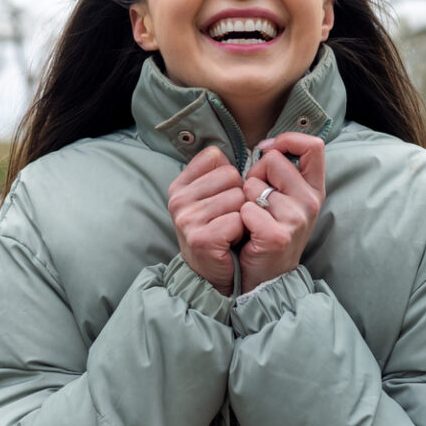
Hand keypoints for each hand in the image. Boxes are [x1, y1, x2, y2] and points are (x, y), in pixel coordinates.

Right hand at [167, 146, 246, 295]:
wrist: (212, 275)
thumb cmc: (219, 232)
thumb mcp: (211, 198)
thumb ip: (218, 172)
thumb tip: (247, 149)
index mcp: (179, 185)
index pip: (216, 157)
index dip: (229, 177)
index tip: (222, 199)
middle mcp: (178, 200)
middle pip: (231, 175)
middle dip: (239, 196)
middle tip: (228, 218)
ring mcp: (187, 219)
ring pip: (238, 197)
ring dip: (243, 215)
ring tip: (231, 230)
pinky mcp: (201, 238)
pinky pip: (238, 219)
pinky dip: (242, 231)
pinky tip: (232, 241)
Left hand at [239, 132, 325, 293]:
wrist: (266, 276)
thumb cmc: (268, 230)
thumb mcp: (285, 199)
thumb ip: (282, 172)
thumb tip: (265, 146)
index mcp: (313, 189)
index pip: (313, 146)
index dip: (288, 140)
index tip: (267, 150)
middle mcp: (310, 202)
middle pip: (273, 160)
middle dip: (255, 174)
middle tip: (255, 200)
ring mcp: (296, 219)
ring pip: (254, 185)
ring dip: (244, 199)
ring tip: (252, 219)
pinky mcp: (277, 236)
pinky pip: (246, 209)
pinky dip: (239, 219)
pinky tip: (247, 232)